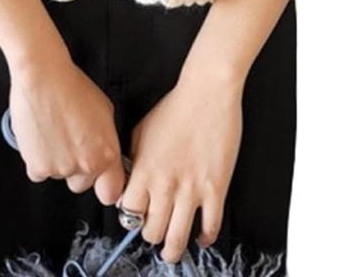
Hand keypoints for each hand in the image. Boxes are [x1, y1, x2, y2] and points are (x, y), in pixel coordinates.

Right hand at [7, 47, 126, 205]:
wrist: (43, 78)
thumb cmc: (72, 87)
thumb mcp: (104, 111)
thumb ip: (106, 140)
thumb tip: (104, 152)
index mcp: (106, 153)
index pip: (111, 191)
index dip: (105, 186)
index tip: (101, 182)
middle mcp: (86, 165)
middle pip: (82, 184)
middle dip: (77, 169)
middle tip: (71, 144)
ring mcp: (61, 168)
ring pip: (59, 176)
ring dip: (57, 161)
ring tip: (55, 132)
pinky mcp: (37, 166)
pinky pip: (39, 172)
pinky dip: (38, 159)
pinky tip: (41, 137)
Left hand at [120, 69, 243, 261]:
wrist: (207, 93)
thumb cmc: (176, 106)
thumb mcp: (142, 129)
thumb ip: (134, 157)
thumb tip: (131, 175)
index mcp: (144, 169)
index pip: (128, 212)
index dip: (131, 217)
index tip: (137, 217)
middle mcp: (165, 184)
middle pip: (151, 231)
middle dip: (151, 236)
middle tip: (155, 234)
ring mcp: (191, 189)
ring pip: (177, 238)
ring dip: (173, 250)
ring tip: (172, 251)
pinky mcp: (215, 188)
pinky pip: (210, 226)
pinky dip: (206, 238)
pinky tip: (203, 237)